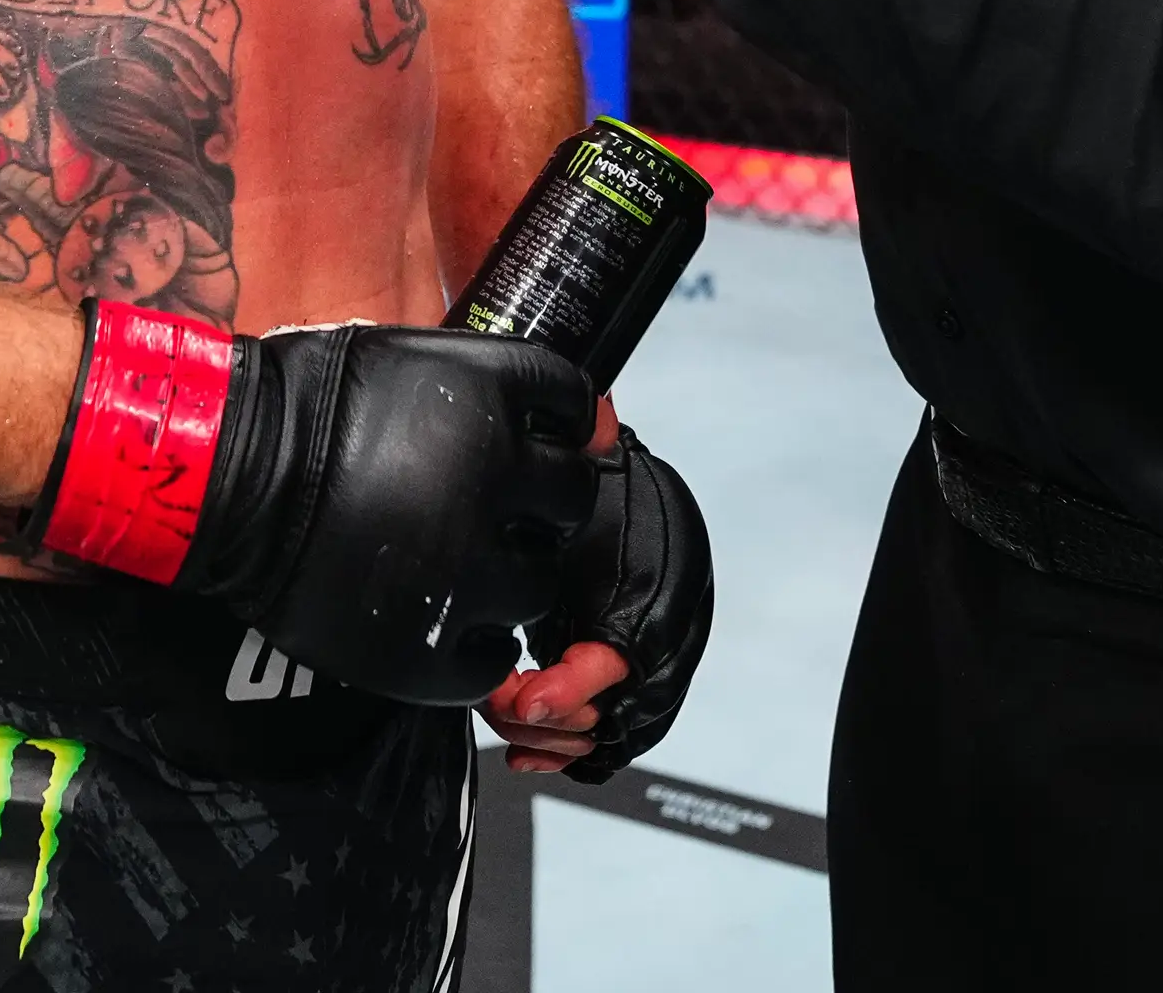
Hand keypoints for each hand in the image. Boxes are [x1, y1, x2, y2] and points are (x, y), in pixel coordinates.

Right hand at [33, 304, 597, 706]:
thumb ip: (498, 387)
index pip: (574, 409)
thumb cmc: (309, 409)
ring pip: (538, 588)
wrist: (223, 481)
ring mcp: (461, 572)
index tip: (523, 443)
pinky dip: (474, 645)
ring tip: (454, 569)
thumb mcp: (410, 359)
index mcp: (487, 398)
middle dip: (535, 506)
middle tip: (482, 511)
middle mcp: (490, 482)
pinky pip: (491, 661)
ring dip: (509, 578)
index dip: (552, 428)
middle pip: (568, 501)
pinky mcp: (426, 648)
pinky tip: (439, 620)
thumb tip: (594, 421)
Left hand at [491, 426, 712, 781]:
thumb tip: (599, 413)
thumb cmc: (611, 494)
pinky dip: (564, 749)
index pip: (619, 664)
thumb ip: (591, 468)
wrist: (631, 501)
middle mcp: (660, 644)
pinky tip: (524, 747)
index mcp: (655, 598)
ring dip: (553, 739)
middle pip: (610, 719)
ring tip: (508, 721)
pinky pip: (604, 740)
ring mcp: (646, 670)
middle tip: (502, 700)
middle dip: (551, 719)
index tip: (520, 694)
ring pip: (606, 737)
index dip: (569, 688)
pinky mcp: (623, 686)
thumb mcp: (596, 489)